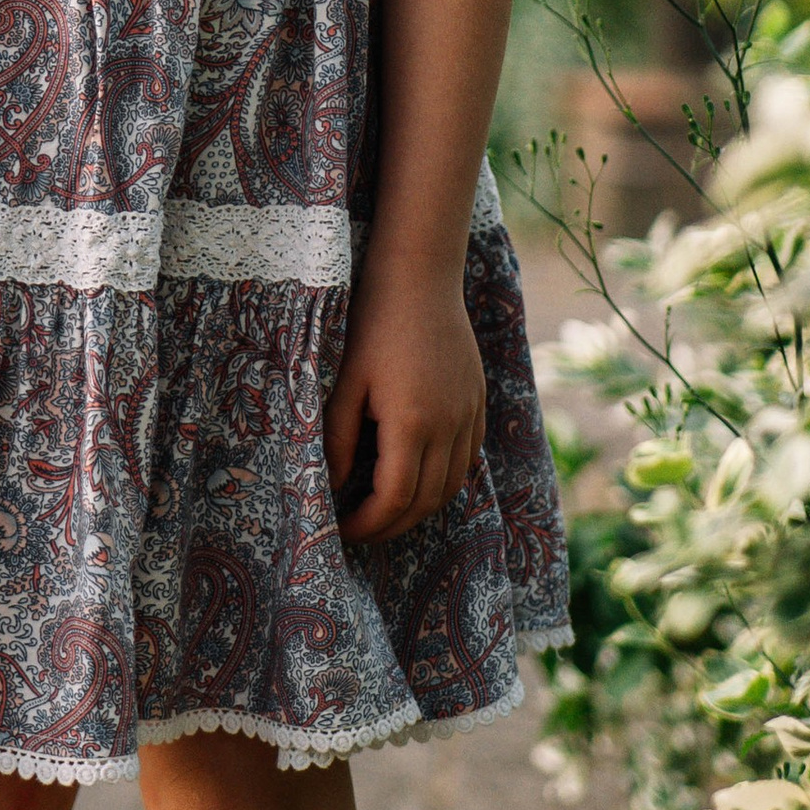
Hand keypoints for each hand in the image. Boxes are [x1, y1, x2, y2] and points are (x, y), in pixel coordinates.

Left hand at [324, 266, 485, 543]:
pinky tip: (417, 477)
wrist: (419, 279)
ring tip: (386, 510)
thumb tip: (331, 489)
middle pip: (427, 502)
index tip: (342, 530)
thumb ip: (337, 441)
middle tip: (360, 530)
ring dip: (420, 508)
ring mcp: (469, 414)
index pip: (395, 499)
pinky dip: (444, 480)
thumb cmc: (372, 326)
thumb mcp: (345, 384)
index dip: (368, 524)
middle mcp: (448, 426)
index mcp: (411, 423)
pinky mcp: (478, 402)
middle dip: (392, 526)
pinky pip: (467, 459)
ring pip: (452, 485)